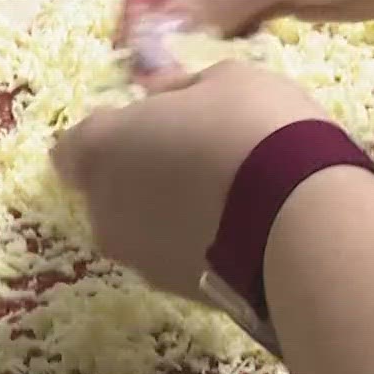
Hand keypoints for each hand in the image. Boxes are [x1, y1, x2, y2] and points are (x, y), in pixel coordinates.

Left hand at [51, 62, 324, 296]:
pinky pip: (177, 258)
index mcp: (102, 149)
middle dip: (138, 175)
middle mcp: (105, 211)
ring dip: (167, 214)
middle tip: (193, 157)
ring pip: (141, 230)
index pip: (72, 147)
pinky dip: (196, 244)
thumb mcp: (227, 79)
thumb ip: (181, 88)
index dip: (108, 135)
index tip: (146, 126)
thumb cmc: (254, 131)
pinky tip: (241, 229)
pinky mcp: (178, 293)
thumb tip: (164, 96)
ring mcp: (139, 260)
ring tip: (225, 197)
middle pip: (107, 191)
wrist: (302, 223)